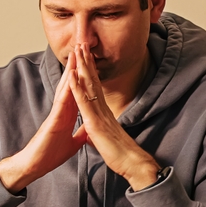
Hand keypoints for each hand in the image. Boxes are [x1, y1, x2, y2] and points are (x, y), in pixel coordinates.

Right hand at [0, 57, 88, 191]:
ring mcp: (56, 113)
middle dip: (77, 66)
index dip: (84, 77)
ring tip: (76, 54)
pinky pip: (61, 102)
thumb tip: (88, 130)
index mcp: (68, 114)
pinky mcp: (53, 120)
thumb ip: (80, 134)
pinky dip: (67, 90)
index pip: (78, 91)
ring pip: (65, 88)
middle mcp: (61, 110)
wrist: (36, 165)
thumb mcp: (72, 142)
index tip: (91, 62)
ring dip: (71, 71)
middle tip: (83, 47)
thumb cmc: (50, 154)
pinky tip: (71, 79)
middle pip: (71, 84)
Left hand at [67, 45, 160, 189]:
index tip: (85, 57)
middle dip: (86, 61)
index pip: (95, 88)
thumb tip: (94, 132)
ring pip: (89, 86)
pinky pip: (84, 102)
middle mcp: (102, 109)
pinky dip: (77, 87)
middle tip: (82, 43)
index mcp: (104, 113)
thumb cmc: (121, 154)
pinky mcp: (95, 122)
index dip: (90, 71)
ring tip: (77, 50)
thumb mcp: (106, 140)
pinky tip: (72, 75)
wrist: (132, 163)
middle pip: (93, 81)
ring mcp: (99, 114)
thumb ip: (99, 132)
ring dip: (82, 67)